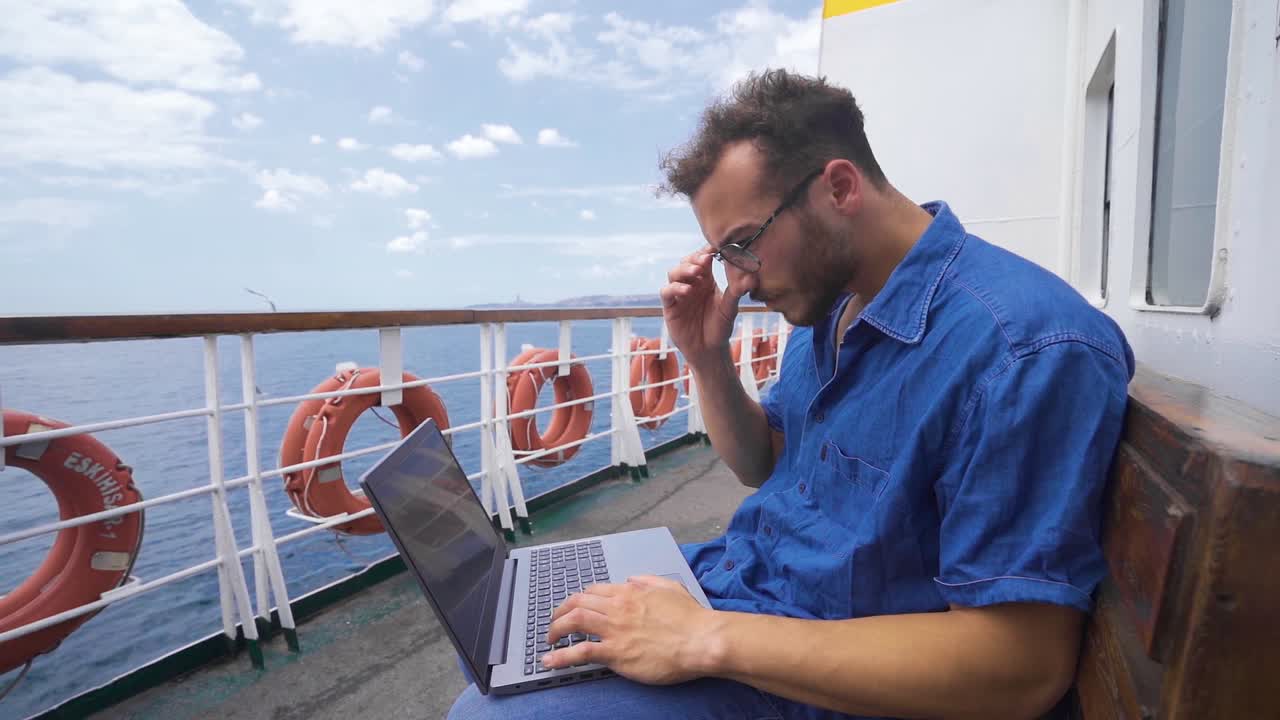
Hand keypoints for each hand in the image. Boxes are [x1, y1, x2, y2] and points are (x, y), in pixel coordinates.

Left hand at [541, 575, 719, 684]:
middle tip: (554, 622)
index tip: (573, 607)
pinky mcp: (616, 652)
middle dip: (560, 612)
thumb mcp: (670, 587)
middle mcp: (618, 607)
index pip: (594, 590)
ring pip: (573, 621)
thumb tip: (632, 579)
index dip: (579, 598)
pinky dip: (561, 656)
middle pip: (577, 602)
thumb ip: (648, 580)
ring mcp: (614, 629)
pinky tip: (550, 660)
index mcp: (630, 591)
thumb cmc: (692, 618)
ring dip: (556, 629)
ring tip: (549, 640)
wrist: (701, 640)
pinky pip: (581, 651)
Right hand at [660, 249, 744, 369]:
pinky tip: (687, 291)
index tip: (716, 247)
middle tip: (705, 260)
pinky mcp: (670, 307)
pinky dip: (675, 288)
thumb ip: (736, 292)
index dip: (706, 251)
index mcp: (706, 280)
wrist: (709, 350)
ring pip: (674, 273)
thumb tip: (752, 277)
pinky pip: (667, 292)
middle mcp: (691, 284)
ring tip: (696, 273)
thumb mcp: (730, 309)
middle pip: (686, 262)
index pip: (703, 259)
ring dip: (684, 270)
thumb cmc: (720, 328)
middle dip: (694, 259)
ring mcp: (679, 294)